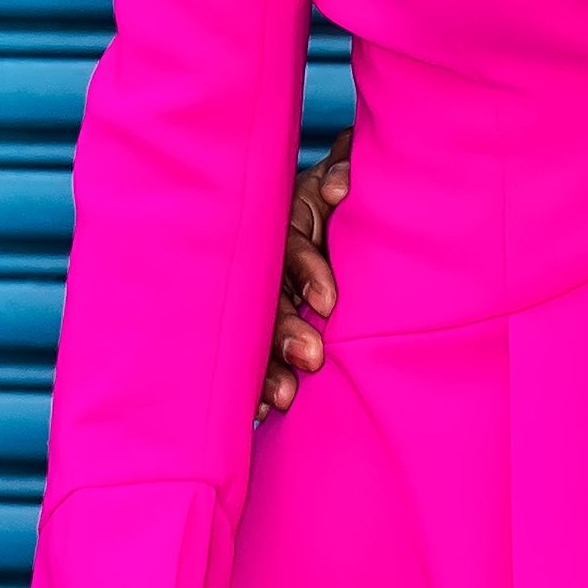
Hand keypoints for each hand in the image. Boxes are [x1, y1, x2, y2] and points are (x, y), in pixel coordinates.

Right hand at [256, 133, 350, 417]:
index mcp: (279, 225)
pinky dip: (252, 384)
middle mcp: (260, 263)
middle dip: (285, 331)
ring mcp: (254, 296)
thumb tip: (342, 183)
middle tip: (313, 359)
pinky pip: (246, 357)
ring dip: (266, 367)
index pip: (288, 250)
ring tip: (283, 399)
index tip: (330, 303)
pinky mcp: (251, 327)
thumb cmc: (332, 195)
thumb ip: (338, 175)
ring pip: (253, 333)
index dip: (307, 274)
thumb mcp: (331, 180)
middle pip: (265, 298)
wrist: (321, 208)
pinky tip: (256, 412)